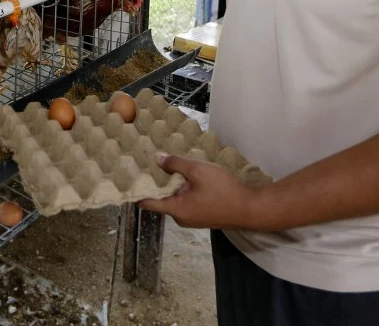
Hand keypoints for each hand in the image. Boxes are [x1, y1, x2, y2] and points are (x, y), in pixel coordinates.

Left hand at [137, 153, 264, 229]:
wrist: (251, 209)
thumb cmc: (223, 191)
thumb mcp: (198, 171)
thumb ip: (176, 164)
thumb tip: (157, 159)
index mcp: (176, 210)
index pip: (146, 203)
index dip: (135, 190)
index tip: (127, 177)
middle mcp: (180, 218)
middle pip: (160, 200)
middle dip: (154, 183)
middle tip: (146, 164)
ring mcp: (192, 219)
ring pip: (174, 200)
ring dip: (170, 185)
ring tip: (165, 166)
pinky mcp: (202, 216)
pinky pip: (185, 202)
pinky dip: (182, 190)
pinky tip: (185, 176)